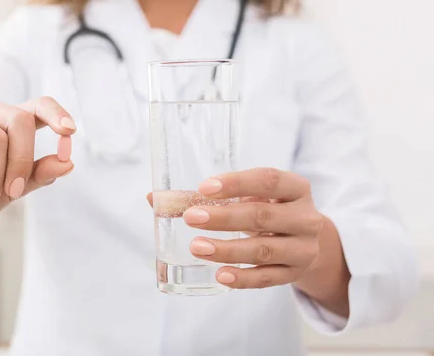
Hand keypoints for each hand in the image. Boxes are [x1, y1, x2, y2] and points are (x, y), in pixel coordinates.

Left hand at [184, 168, 323, 288]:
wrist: (305, 240)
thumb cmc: (269, 209)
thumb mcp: (251, 196)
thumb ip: (206, 197)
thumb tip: (154, 199)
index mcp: (296, 188)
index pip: (268, 180)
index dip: (236, 183)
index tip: (204, 188)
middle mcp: (306, 217)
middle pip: (263, 216)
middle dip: (224, 218)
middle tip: (191, 218)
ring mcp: (303, 248)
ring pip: (264, 250)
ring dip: (228, 250)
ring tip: (197, 247)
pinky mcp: (295, 274)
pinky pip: (267, 278)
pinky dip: (243, 278)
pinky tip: (220, 275)